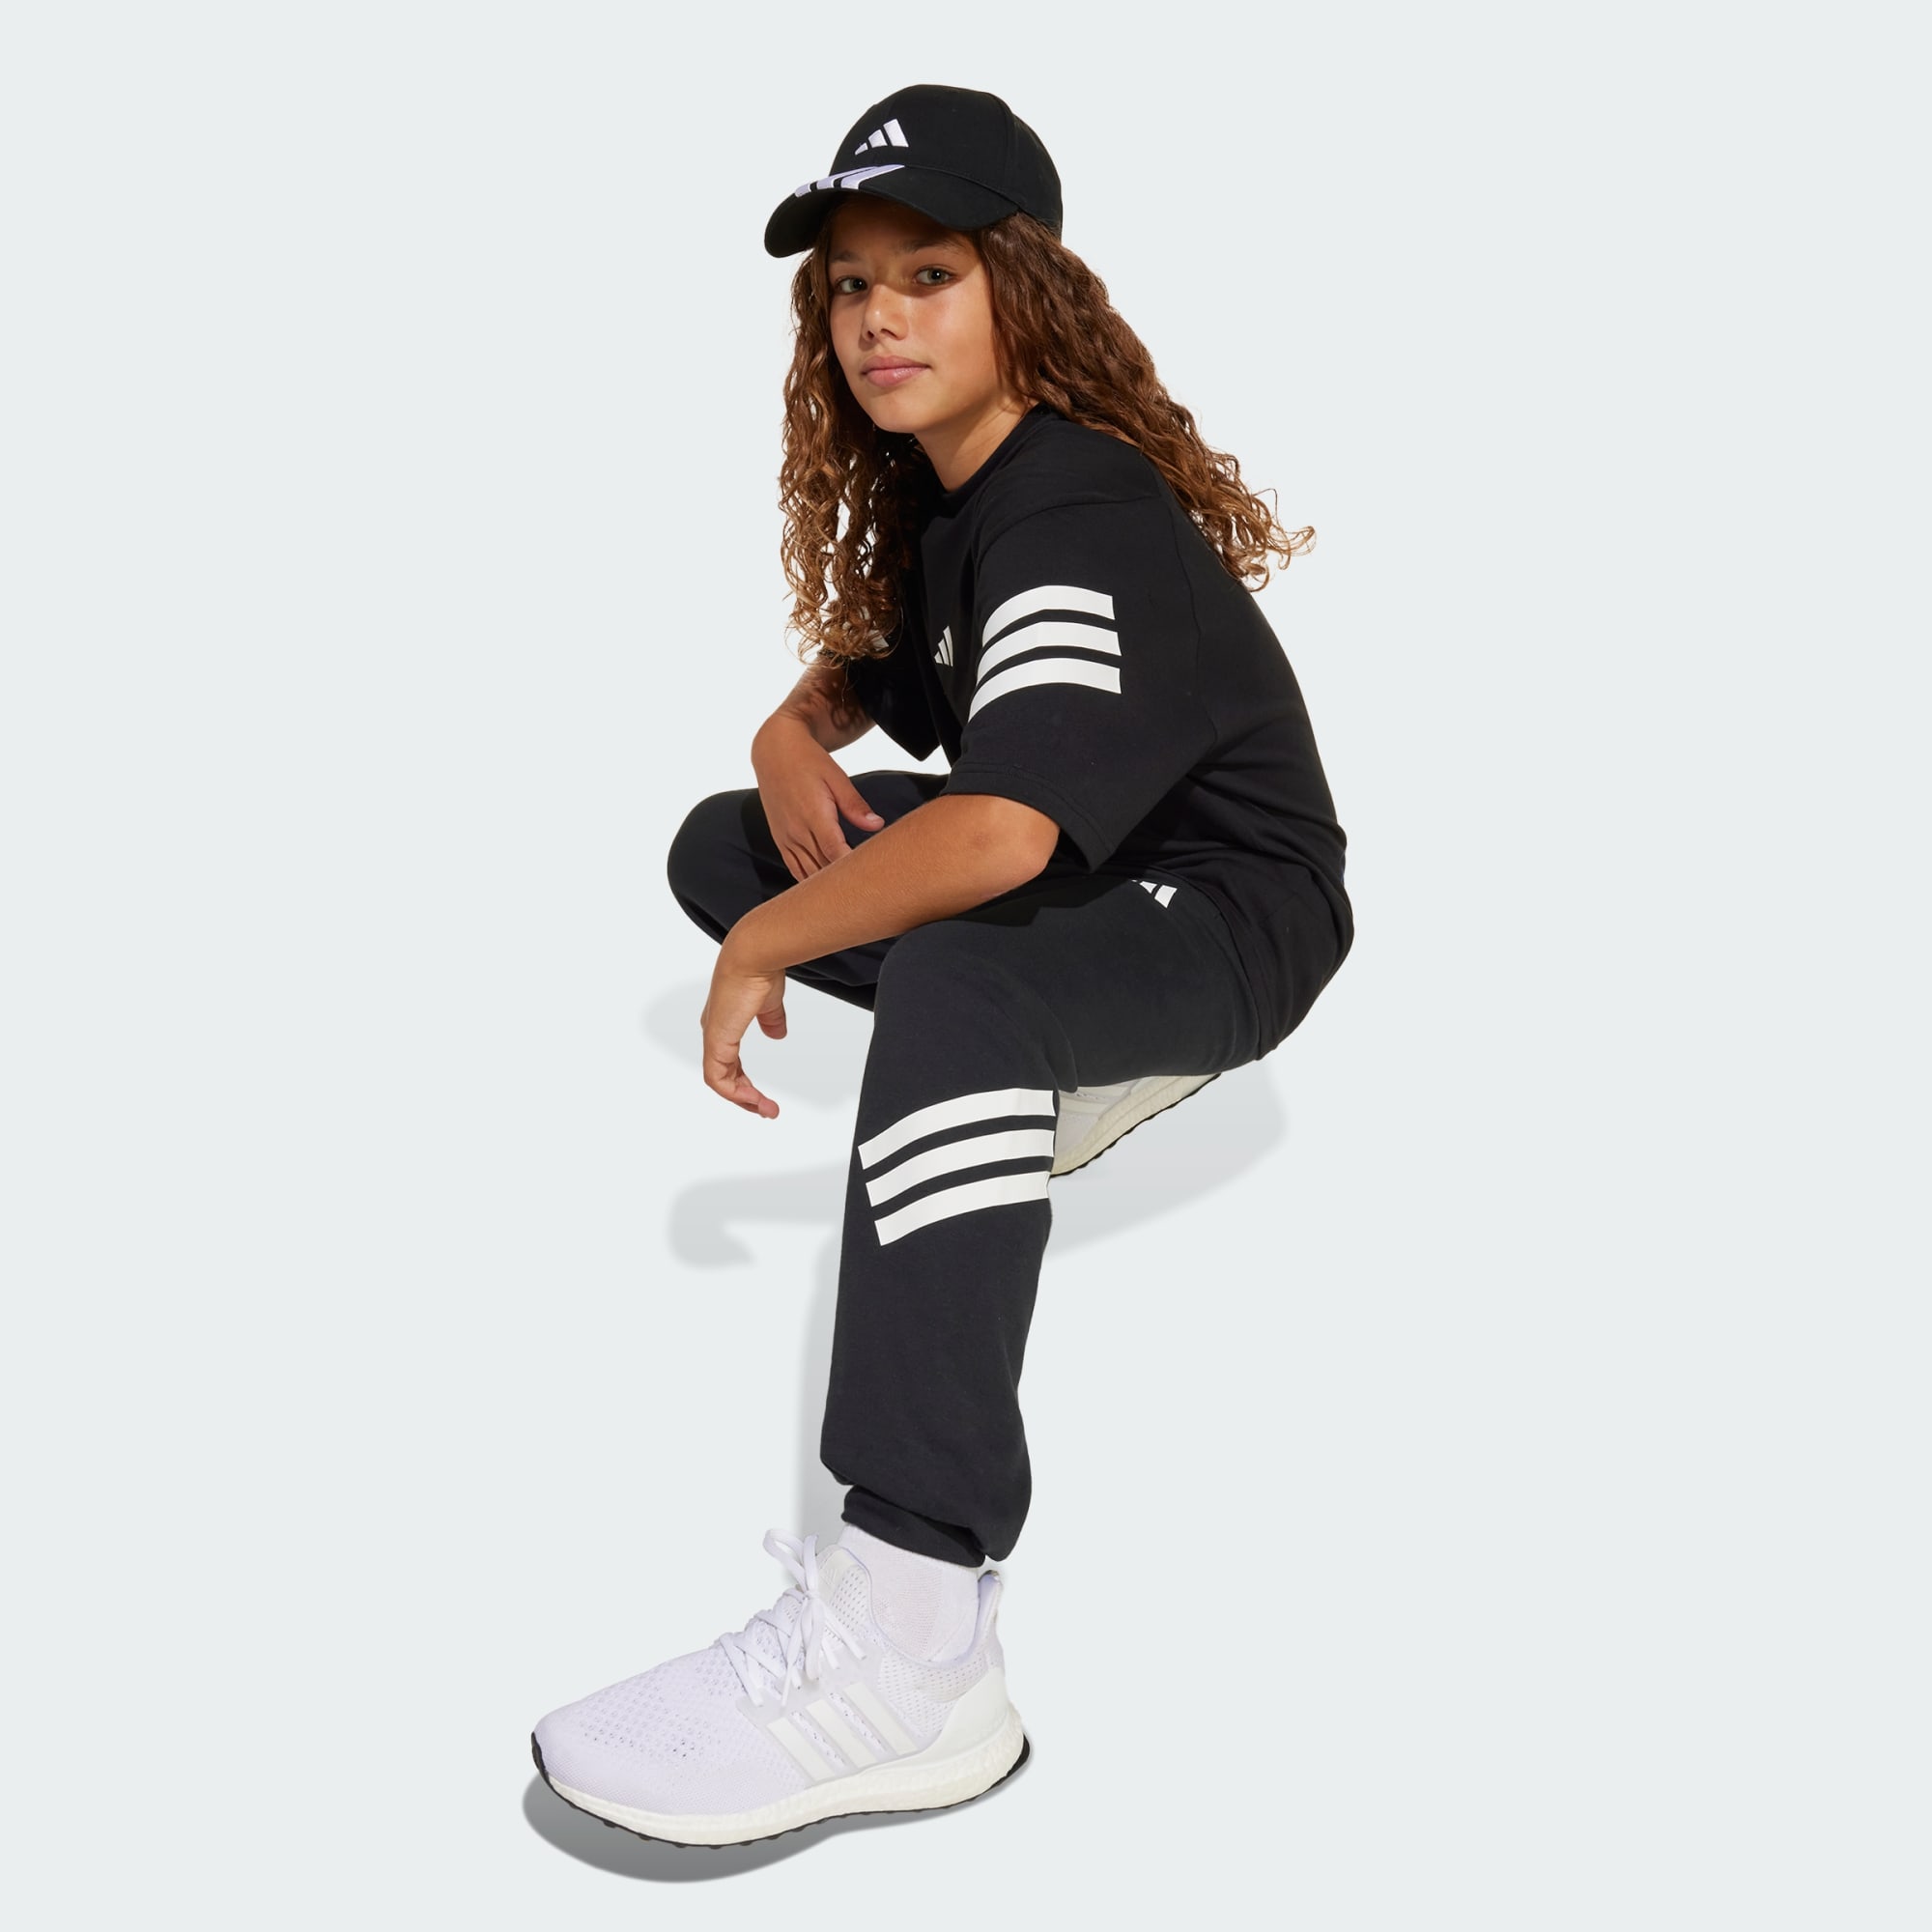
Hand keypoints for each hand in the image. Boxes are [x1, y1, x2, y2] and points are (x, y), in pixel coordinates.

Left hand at [700, 935, 787, 1117]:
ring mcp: (714, 1038)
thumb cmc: (759, 971)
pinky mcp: (716, 1042)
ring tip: (766, 1110)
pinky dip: (735, 1093)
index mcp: (725, 1023)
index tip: (763, 1096)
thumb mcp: (769, 1003)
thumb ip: (772, 1020)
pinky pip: (717, 1078)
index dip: (744, 1081)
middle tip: (766, 1110)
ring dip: (744, 1099)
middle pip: (723, 1076)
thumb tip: (777, 1035)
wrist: (753, 957)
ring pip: (720, 1081)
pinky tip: (754, 1099)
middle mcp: (715, 1032)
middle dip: (745, 1097)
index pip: (729, 1061)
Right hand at [751, 719, 883, 881]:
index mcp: (814, 815)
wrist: (774, 752)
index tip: (872, 876)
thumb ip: (855, 805)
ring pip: (808, 873)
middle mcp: (797, 831)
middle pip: (823, 868)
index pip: (836, 852)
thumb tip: (876, 825)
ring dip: (826, 886)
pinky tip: (824, 888)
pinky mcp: (780, 840)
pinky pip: (794, 869)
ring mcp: (786, 838)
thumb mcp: (836, 777)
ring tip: (849, 895)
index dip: (853, 868)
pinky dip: (809, 881)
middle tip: (868, 890)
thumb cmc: (809, 762)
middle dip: (844, 881)